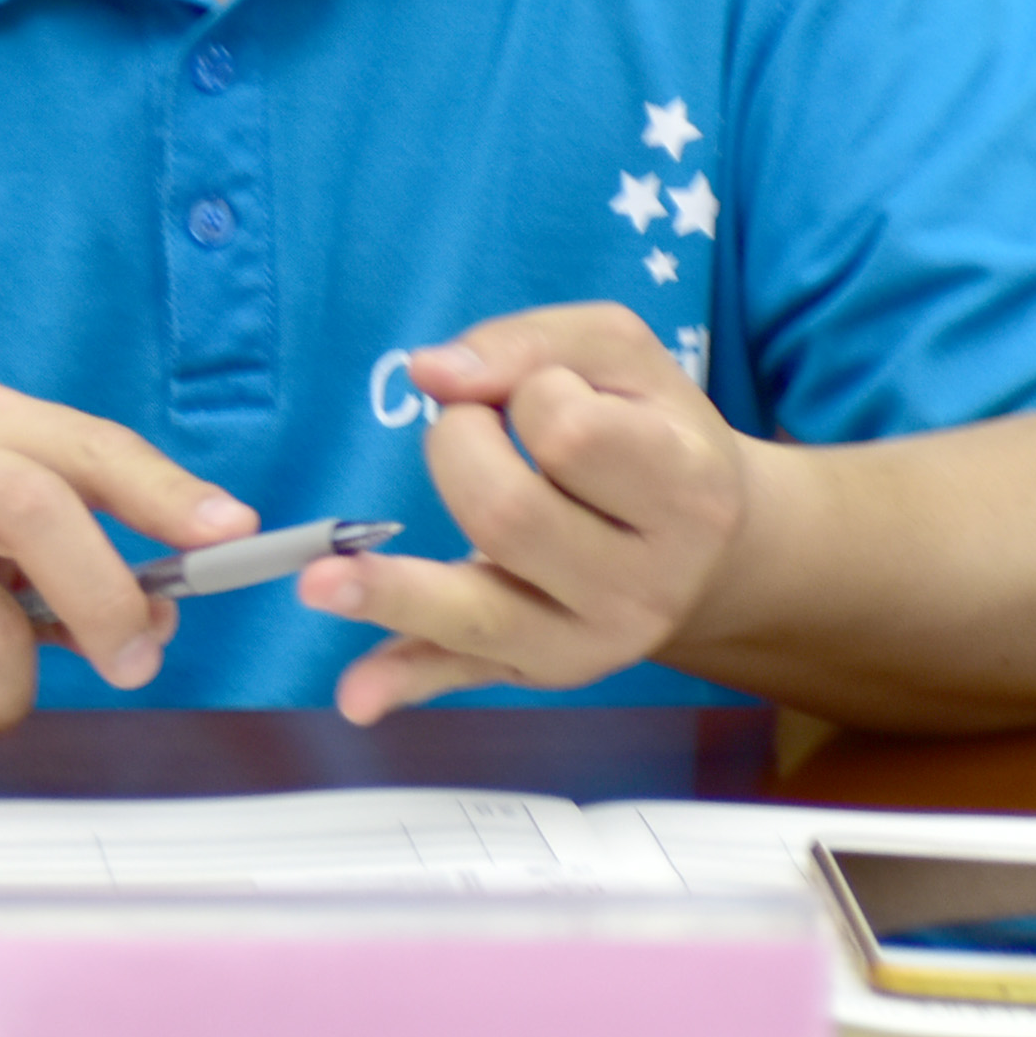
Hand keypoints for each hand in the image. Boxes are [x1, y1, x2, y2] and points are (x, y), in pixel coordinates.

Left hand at [297, 304, 754, 722]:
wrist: (715, 543)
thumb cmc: (653, 429)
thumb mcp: (620, 356)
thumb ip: (528, 342)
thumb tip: (429, 373)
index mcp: (685, 488)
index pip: (571, 433)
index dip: (531, 393)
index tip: (541, 392)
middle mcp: (648, 582)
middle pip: (506, 515)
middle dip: (460, 449)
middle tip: (477, 431)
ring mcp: (598, 640)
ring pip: (475, 610)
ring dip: (388, 584)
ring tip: (320, 575)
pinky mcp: (547, 670)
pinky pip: (466, 676)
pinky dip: (408, 681)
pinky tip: (359, 695)